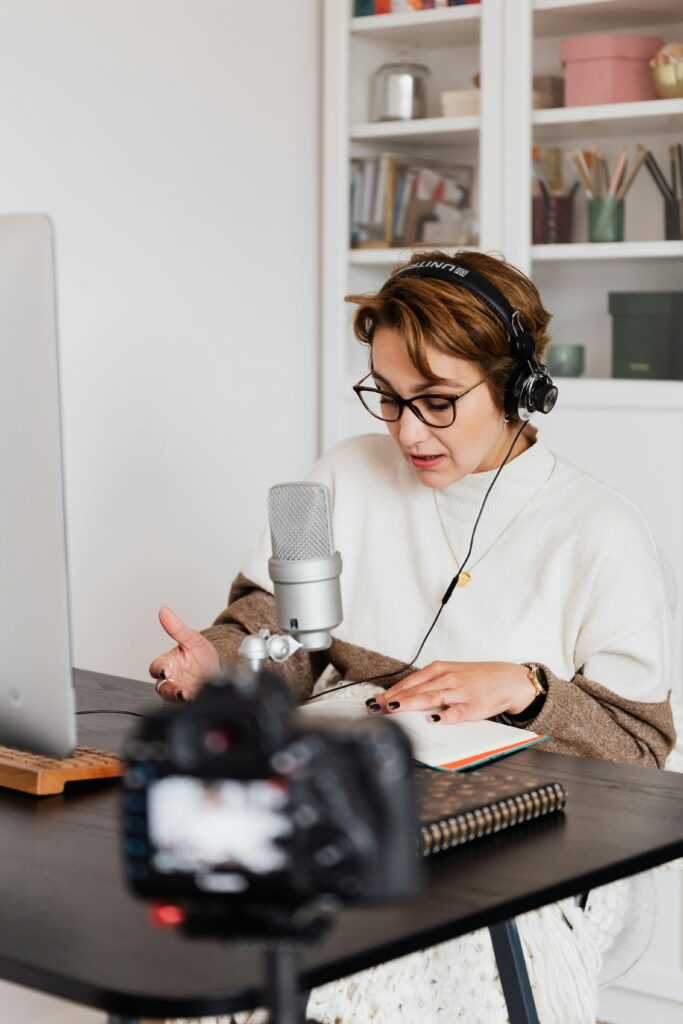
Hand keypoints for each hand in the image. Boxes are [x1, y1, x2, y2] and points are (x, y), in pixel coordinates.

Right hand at [148, 607, 219, 701]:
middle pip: (160, 686)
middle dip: (167, 688)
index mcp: (167, 663)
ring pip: (170, 698)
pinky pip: (184, 706)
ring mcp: (178, 691)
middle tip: (178, 688)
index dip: (158, 669)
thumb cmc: (200, 654)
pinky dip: (188, 704)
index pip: (155, 667)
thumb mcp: (192, 639)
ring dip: (176, 698)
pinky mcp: (189, 702)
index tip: (165, 671)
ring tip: (187, 695)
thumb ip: (177, 628)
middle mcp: (170, 679)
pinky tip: (196, 699)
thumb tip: (164, 611)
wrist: (218, 668)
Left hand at [366, 661, 535, 723]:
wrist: (508, 679)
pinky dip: (444, 716)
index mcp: (440, 669)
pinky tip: (433, 720)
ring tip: (394, 708)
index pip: (410, 681)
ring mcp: (460, 692)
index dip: (392, 691)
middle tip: (377, 707)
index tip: (375, 700)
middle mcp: (448, 678)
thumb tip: (401, 696)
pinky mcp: (473, 707)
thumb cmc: (476, 679)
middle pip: (416, 689)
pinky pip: (456, 713)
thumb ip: (429, 683)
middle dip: (394, 699)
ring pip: (431, 697)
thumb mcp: (451, 673)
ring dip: (411, 703)